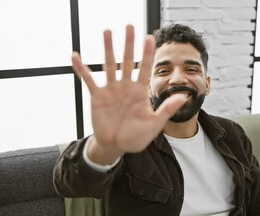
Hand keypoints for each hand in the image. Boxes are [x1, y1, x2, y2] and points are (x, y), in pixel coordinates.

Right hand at [72, 25, 187, 163]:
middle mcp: (126, 87)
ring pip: (109, 65)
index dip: (147, 54)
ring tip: (107, 32)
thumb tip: (184, 96)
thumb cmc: (136, 136)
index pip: (145, 68)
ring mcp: (111, 90)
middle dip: (129, 44)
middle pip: (127, 61)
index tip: (150, 38)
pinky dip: (81, 68)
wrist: (116, 146)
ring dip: (108, 49)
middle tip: (130, 26)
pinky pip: (89, 80)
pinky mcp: (97, 96)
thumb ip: (167, 109)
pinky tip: (75, 56)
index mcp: (140, 91)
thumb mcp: (154, 124)